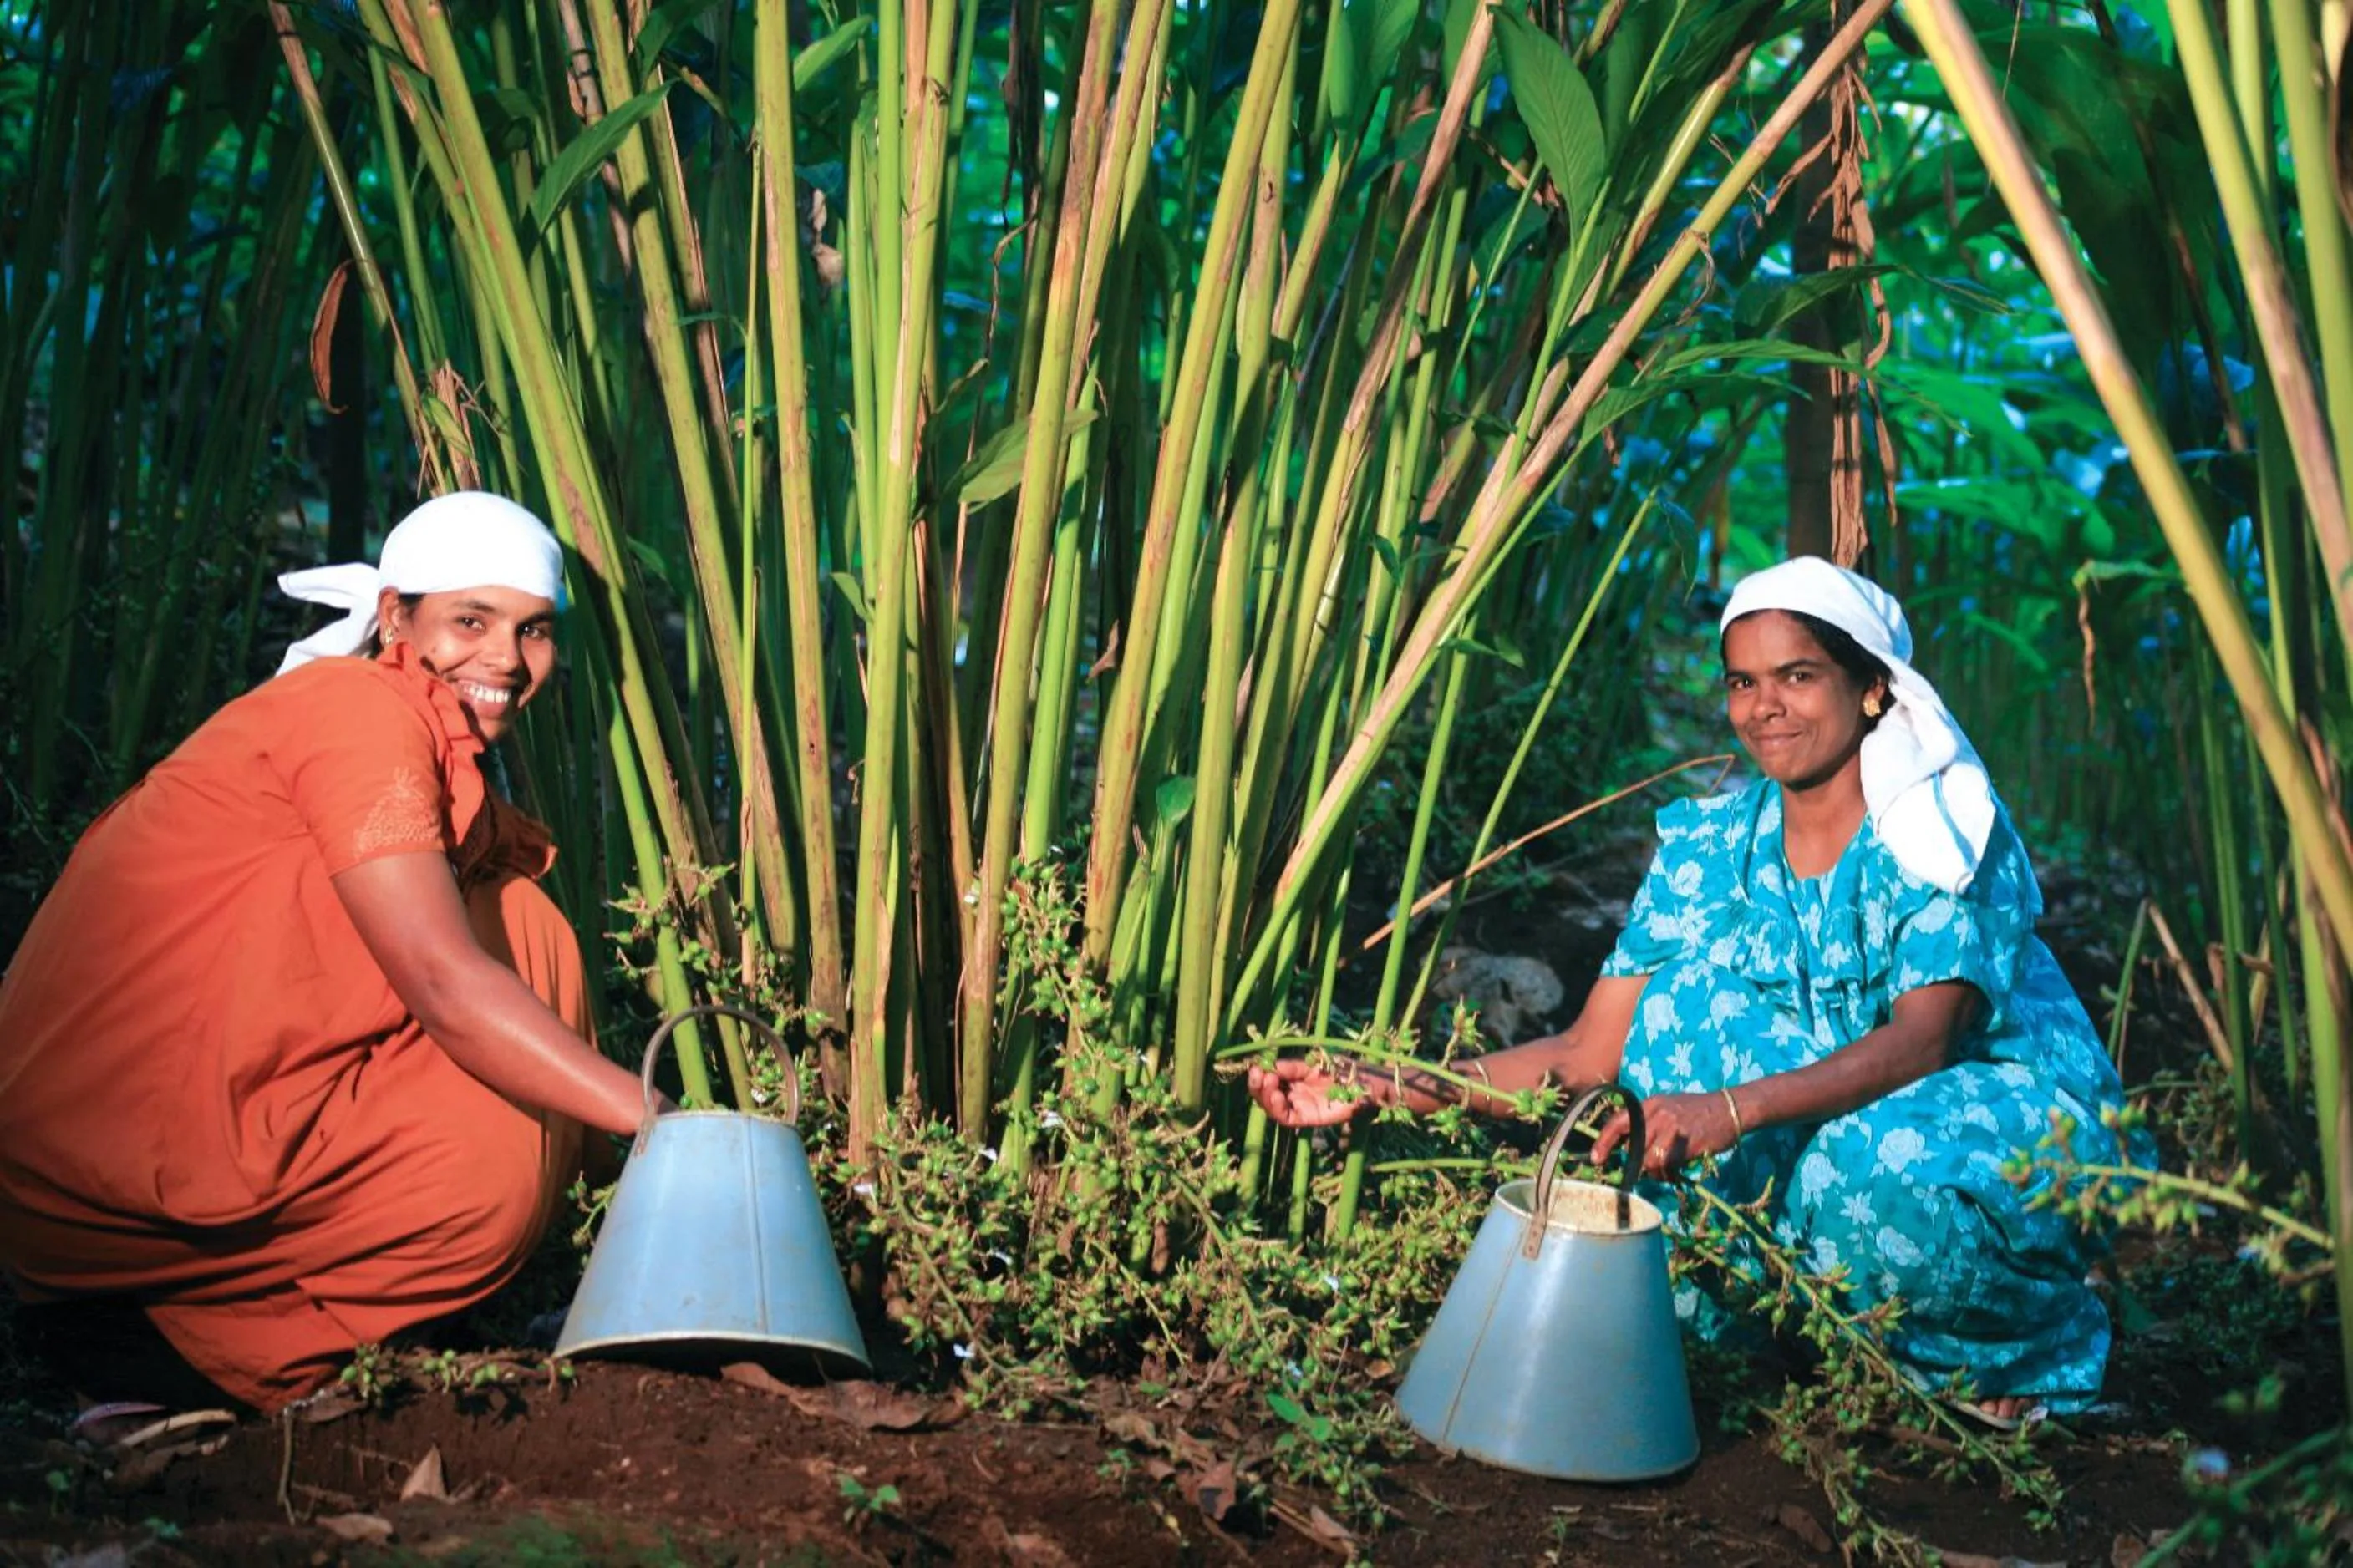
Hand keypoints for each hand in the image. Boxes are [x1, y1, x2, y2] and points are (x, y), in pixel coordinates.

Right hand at [1247, 1059, 1375, 1128]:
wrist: (1364, 1081)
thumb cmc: (1341, 1069)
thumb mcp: (1312, 1063)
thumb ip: (1292, 1067)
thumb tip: (1268, 1066)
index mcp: (1292, 1080)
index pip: (1268, 1081)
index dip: (1259, 1075)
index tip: (1255, 1066)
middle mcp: (1293, 1095)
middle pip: (1266, 1096)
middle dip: (1257, 1086)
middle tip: (1256, 1074)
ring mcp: (1300, 1107)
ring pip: (1273, 1109)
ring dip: (1265, 1096)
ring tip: (1267, 1081)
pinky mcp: (1308, 1119)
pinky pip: (1287, 1118)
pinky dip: (1277, 1108)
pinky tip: (1276, 1095)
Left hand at [1590, 1090, 1741, 1176]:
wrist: (1730, 1108)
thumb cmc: (1698, 1111)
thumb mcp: (1668, 1107)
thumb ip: (1648, 1122)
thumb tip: (1627, 1146)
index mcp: (1650, 1104)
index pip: (1618, 1121)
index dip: (1603, 1141)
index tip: (1596, 1159)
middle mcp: (1658, 1114)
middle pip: (1632, 1147)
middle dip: (1633, 1163)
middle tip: (1641, 1171)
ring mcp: (1672, 1128)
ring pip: (1648, 1160)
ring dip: (1653, 1171)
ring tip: (1664, 1170)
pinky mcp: (1686, 1143)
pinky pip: (1666, 1166)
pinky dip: (1667, 1174)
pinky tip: (1675, 1171)